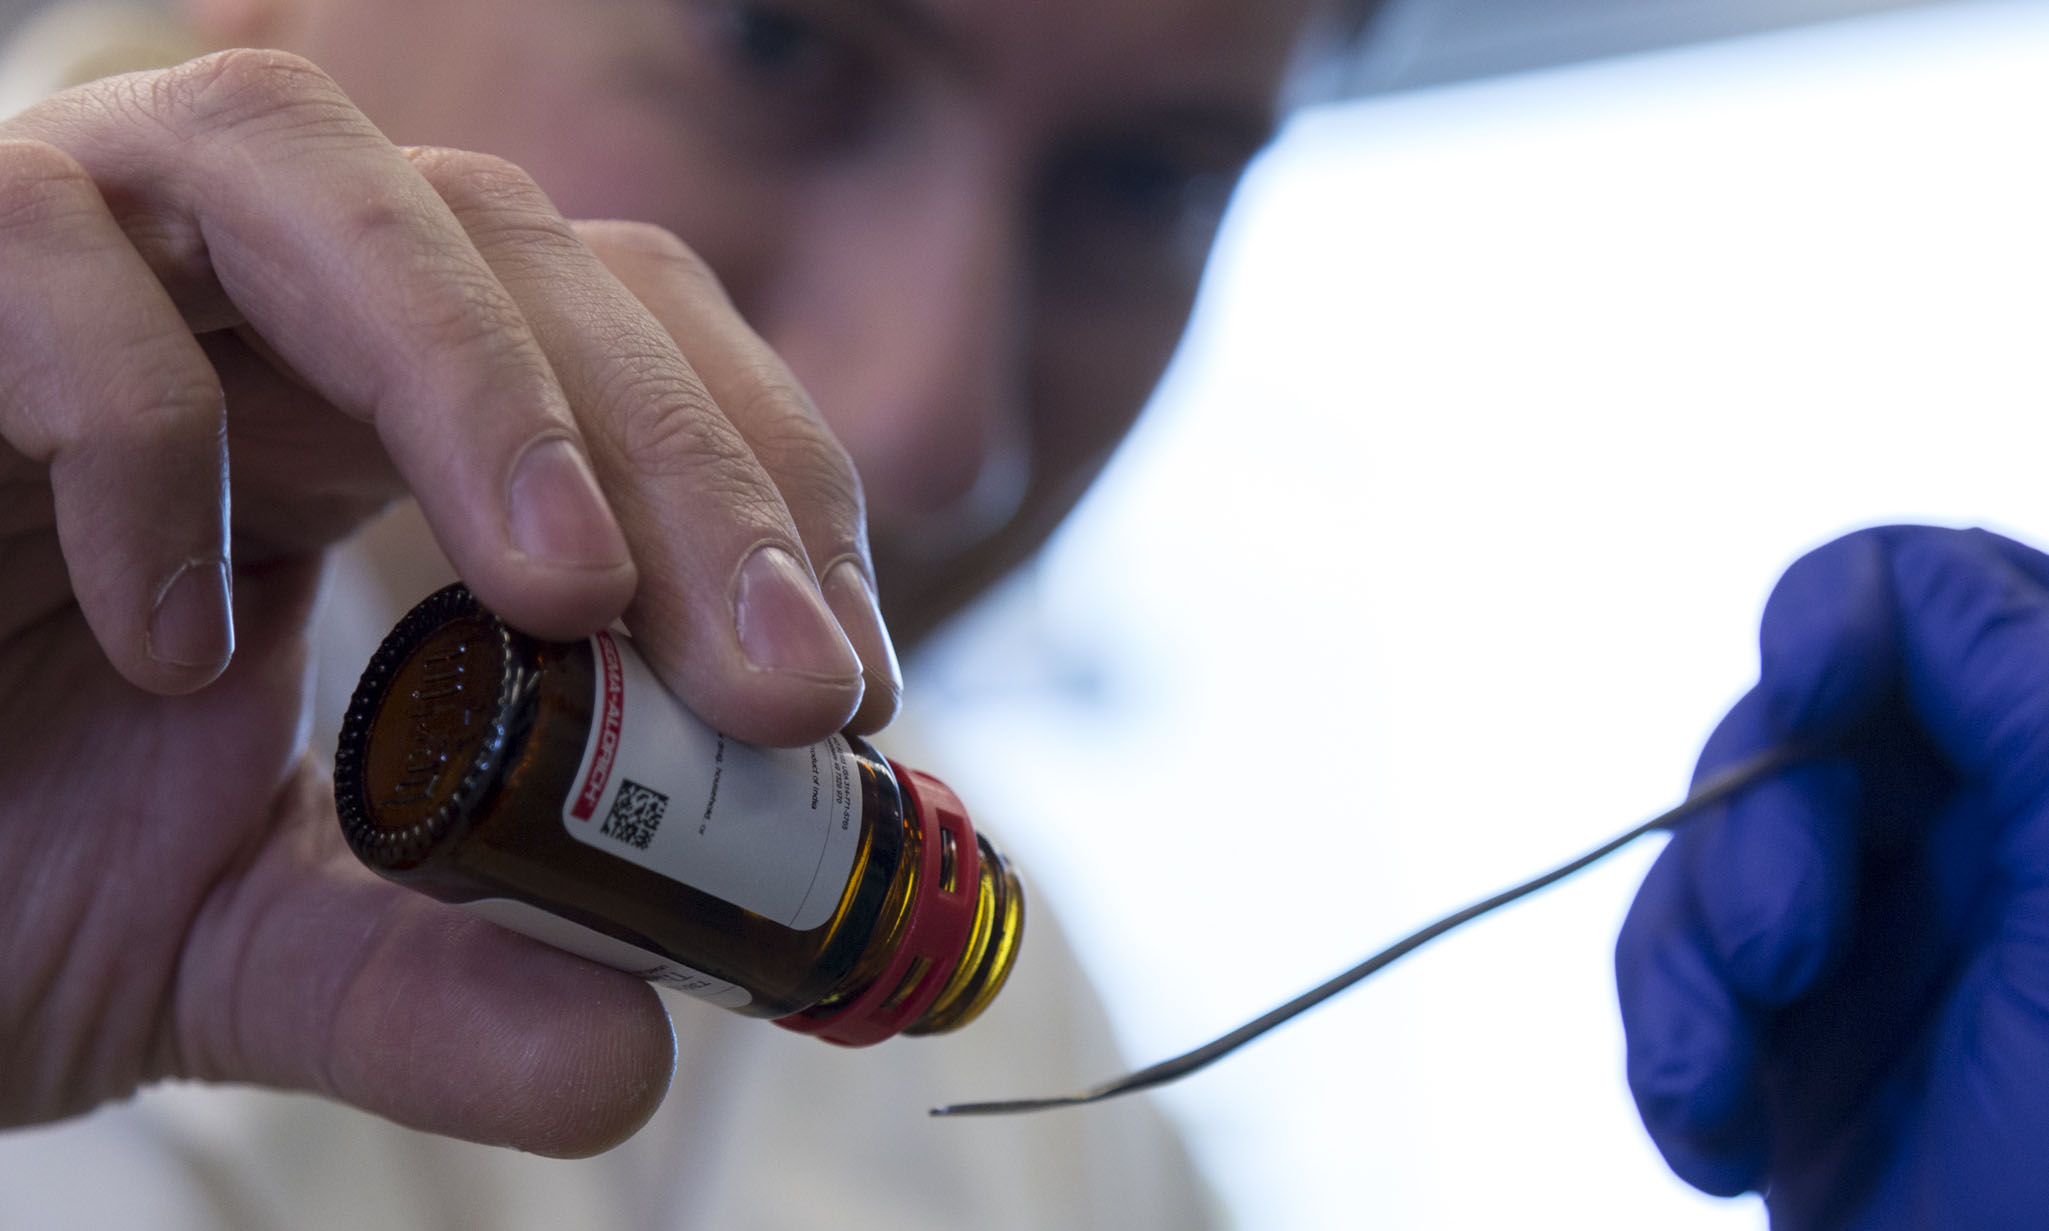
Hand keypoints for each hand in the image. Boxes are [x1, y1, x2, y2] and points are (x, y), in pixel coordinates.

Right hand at [0, 51, 898, 1154]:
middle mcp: (247, 295)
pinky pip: (35, 267)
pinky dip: (140, 432)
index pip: (626, 354)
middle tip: (785, 688)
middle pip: (529, 255)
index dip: (762, 489)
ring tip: (567, 596)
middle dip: (684, 460)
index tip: (841, 696)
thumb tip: (635, 1057)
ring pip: (315, 175)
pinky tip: (177, 639)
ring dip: (479, 379)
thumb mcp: (233, 944)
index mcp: (366, 408)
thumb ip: (430, 977)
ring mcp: (72, 257)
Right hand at [1616, 526, 2048, 1227]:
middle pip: (1792, 721)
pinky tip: (1718, 1141)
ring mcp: (1883, 938)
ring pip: (1707, 842)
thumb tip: (1913, 576)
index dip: (1847, 619)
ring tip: (1724, 1089)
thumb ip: (2032, 696)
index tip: (1817, 705)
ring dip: (1688, 965)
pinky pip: (1668, 967)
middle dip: (1758, 834)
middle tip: (1790, 960)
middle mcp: (1988, 836)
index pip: (1941, 592)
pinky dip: (1669, 1047)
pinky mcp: (1793, 1038)